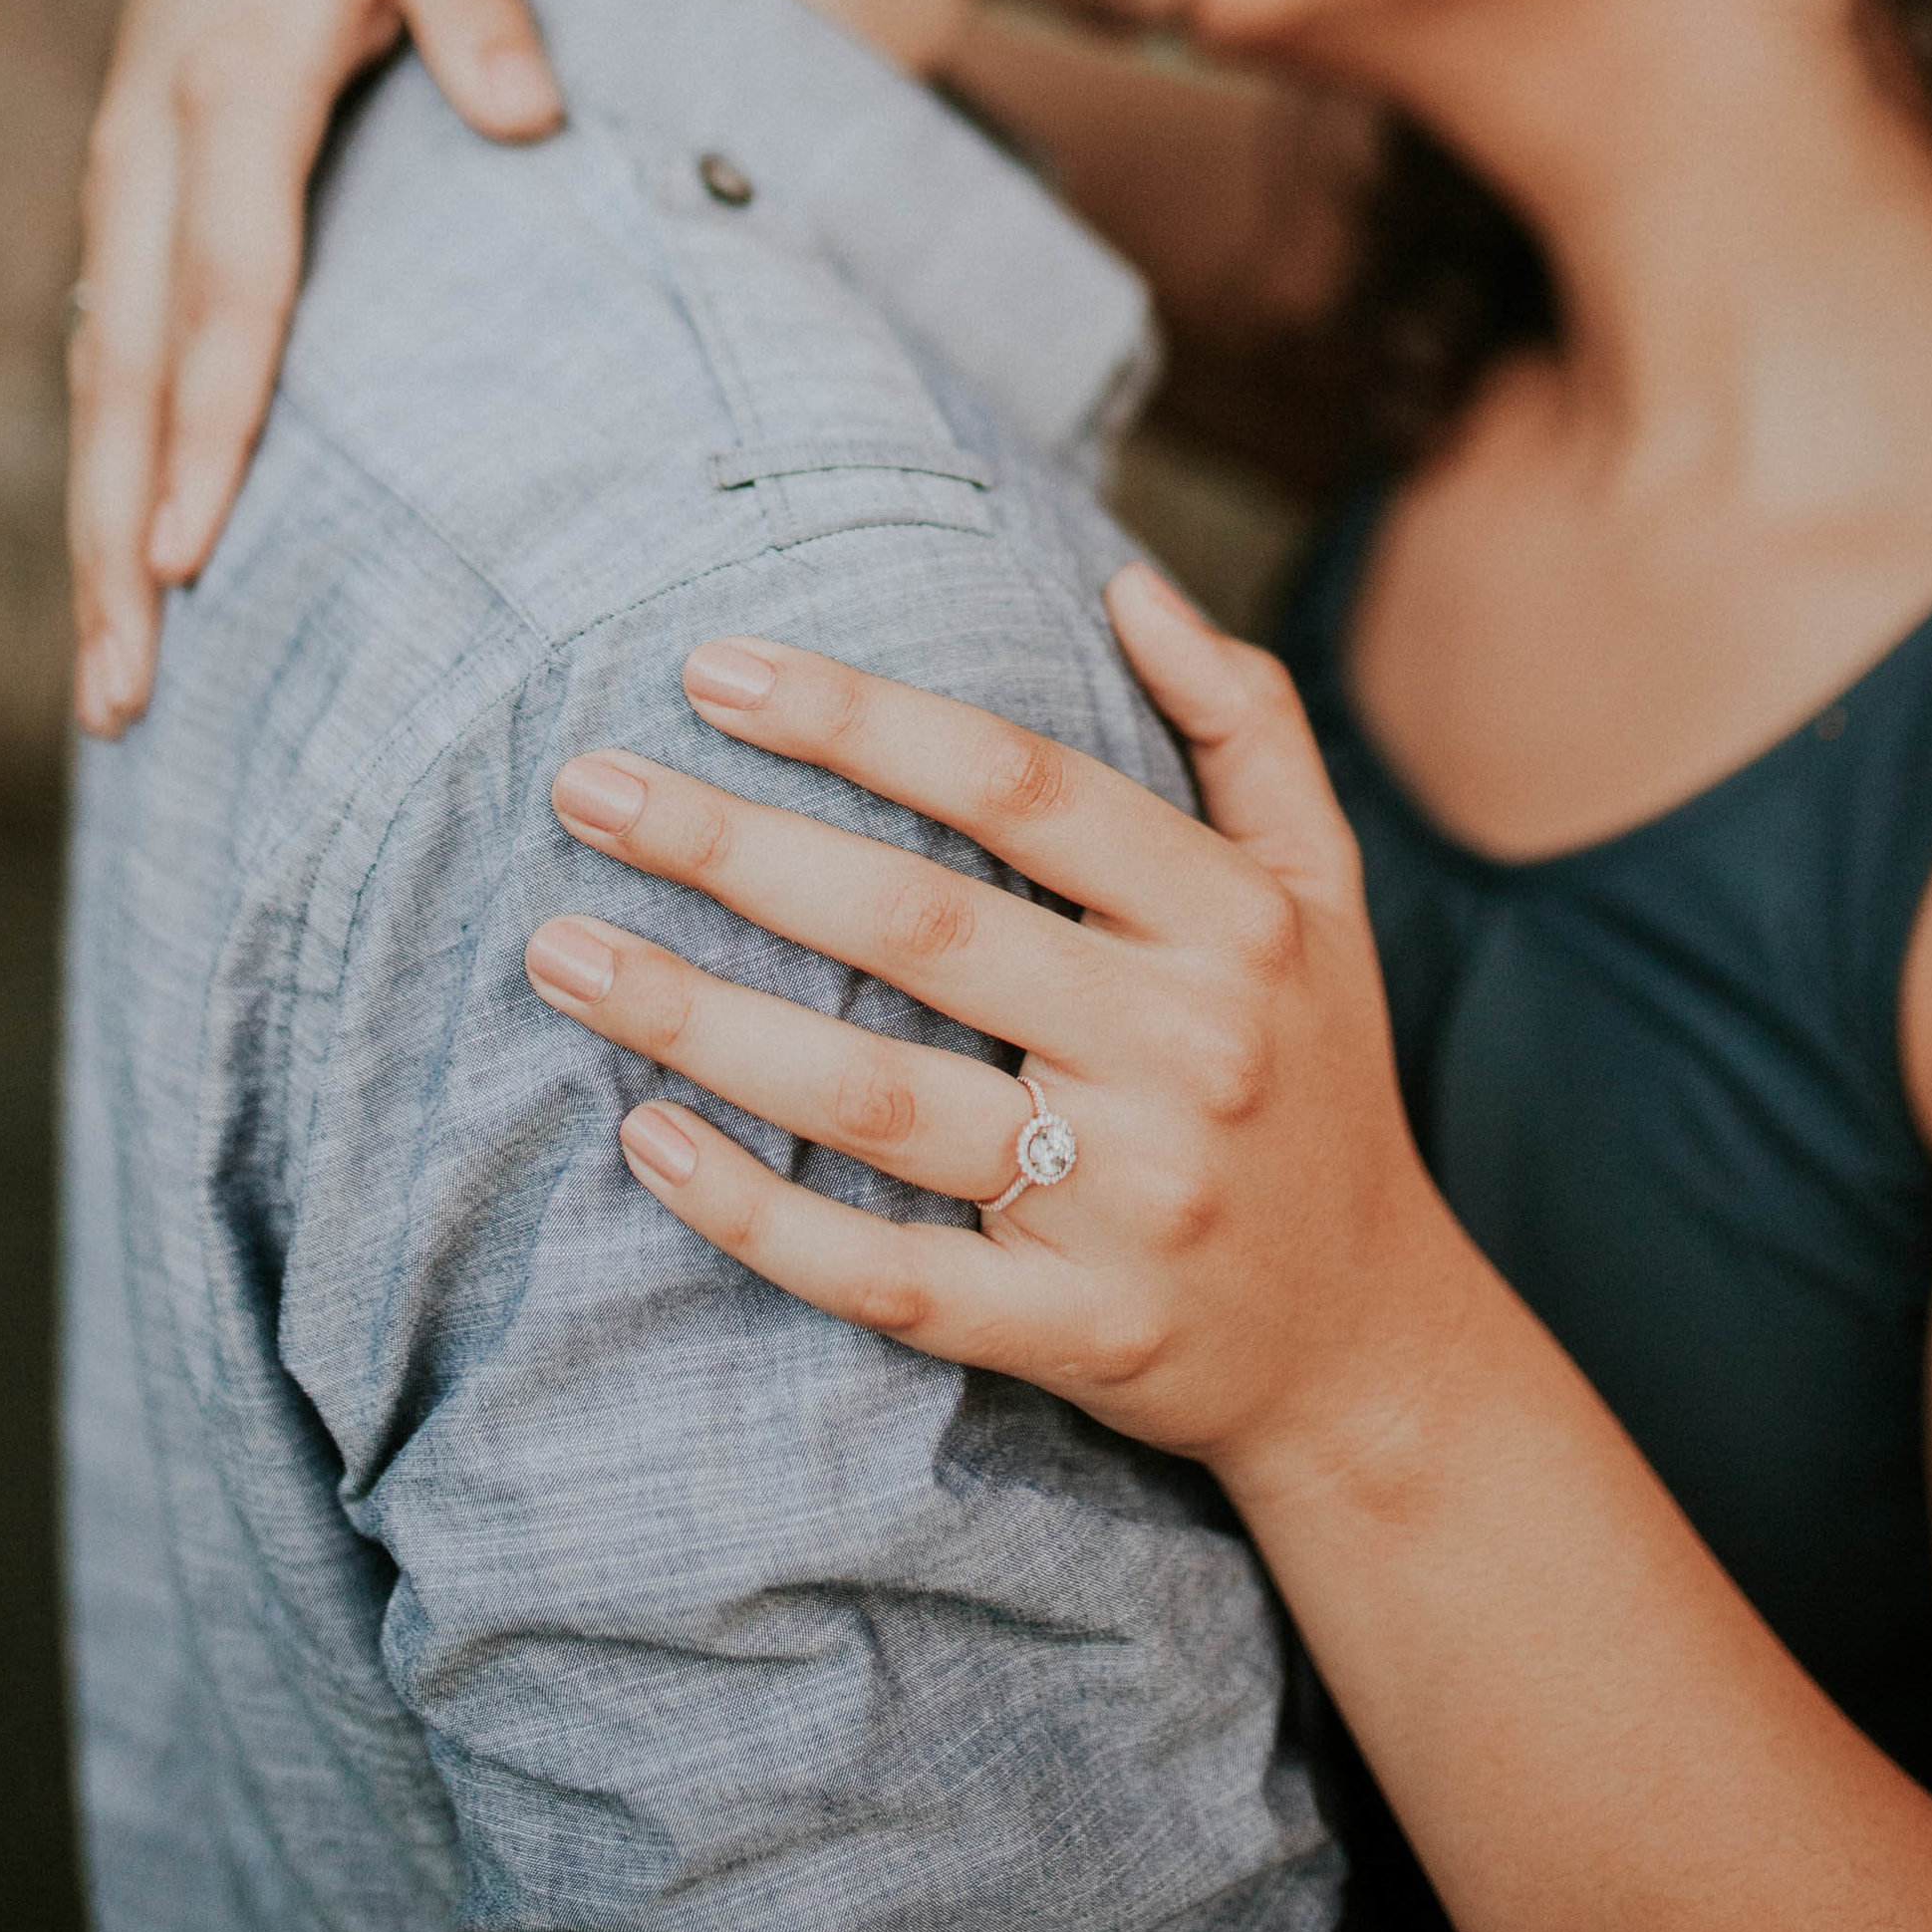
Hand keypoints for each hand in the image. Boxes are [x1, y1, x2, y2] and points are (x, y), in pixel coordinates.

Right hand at [68, 0, 561, 735]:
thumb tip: (527, 113)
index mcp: (231, 85)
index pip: (229, 282)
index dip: (215, 420)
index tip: (199, 550)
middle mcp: (151, 157)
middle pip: (131, 374)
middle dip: (122, 539)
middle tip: (127, 683)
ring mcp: (125, 205)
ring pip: (101, 393)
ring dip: (99, 543)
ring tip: (113, 690)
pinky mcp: (128, 238)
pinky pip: (112, 378)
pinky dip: (113, 487)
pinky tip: (127, 595)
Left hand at [523, 563, 1443, 1486]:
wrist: (1371, 1346)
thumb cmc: (1311, 1074)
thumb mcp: (1321, 886)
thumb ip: (1244, 723)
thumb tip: (1127, 584)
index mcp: (1232, 921)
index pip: (1020, 785)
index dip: (860, 718)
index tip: (714, 667)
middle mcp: (1185, 1050)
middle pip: (920, 927)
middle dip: (732, 845)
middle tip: (587, 785)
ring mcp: (1127, 1204)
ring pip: (874, 1101)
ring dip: (698, 1020)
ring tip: (559, 947)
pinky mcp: (1076, 1336)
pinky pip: (886, 1279)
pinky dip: (757, 1213)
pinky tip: (643, 1140)